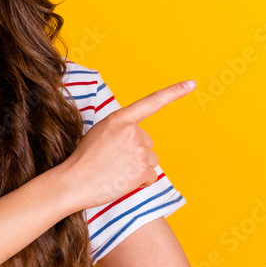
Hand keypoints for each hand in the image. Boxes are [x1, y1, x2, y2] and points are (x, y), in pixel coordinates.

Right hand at [58, 79, 195, 210]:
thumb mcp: (100, 133)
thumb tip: (140, 142)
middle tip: (113, 161)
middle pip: (148, 142)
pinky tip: (122, 181)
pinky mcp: (143, 170)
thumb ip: (121, 130)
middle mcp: (132, 131)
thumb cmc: (83, 160)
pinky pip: (151, 176)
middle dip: (136, 153)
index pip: (151, 102)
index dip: (174, 92)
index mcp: (120, 118)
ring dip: (138, 168)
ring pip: (151, 160)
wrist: (73, 182)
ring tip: (116, 171)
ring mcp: (139, 150)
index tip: (192, 83)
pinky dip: (141, 182)